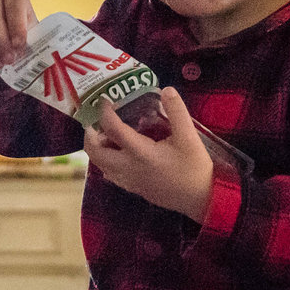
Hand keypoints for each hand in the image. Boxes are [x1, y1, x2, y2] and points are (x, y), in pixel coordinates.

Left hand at [84, 88, 214, 222]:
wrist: (200, 199)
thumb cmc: (194, 168)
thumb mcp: (189, 137)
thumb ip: (177, 112)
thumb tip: (166, 90)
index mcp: (141, 153)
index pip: (113, 129)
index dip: (105, 112)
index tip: (105, 100)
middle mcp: (128, 168)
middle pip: (95, 152)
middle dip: (90, 134)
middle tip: (96, 120)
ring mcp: (128, 180)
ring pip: (100, 165)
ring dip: (96, 148)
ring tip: (105, 133)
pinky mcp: (132, 188)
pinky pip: (110, 173)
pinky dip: (106, 160)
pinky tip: (118, 151)